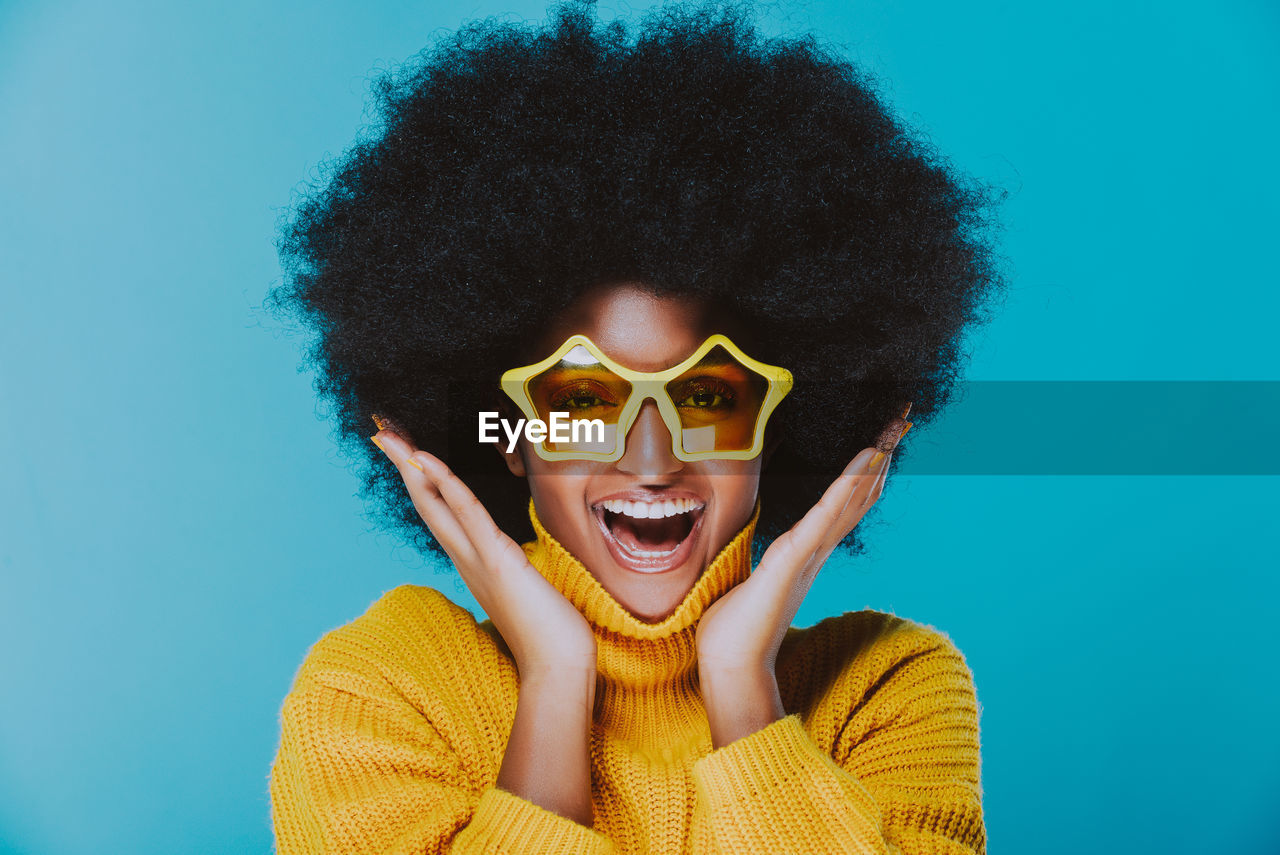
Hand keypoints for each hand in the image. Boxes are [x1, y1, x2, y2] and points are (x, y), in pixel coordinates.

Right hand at [371, 422, 596, 675]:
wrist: (557, 669)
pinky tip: (428, 462)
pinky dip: (446, 485)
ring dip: (413, 468)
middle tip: (380, 434)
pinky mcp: (496, 560)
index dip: (423, 484)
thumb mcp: (526, 592)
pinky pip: (467, 514)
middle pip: (427, 505)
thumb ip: (513, 575)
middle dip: (404, 468)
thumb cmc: (550, 635)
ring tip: (392, 439)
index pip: (442, 515)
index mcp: (473, 565)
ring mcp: (477, 560)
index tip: (408, 456)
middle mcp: (467, 560)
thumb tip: (518, 568)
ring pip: (436, 505)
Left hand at [695, 413, 912, 746]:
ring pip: (848, 500)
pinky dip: (847, 487)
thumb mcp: (755, 579)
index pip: (844, 503)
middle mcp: (816, 551)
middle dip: (881, 457)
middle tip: (904, 421)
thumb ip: (768, 563)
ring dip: (872, 464)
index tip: (883, 440)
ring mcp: (808, 554)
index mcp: (807, 552)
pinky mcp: (792, 559)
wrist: (730, 663)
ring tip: (892, 431)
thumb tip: (766, 556)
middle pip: (858, 495)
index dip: (865, 472)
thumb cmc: (735, 626)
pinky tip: (864, 462)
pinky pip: (824, 516)